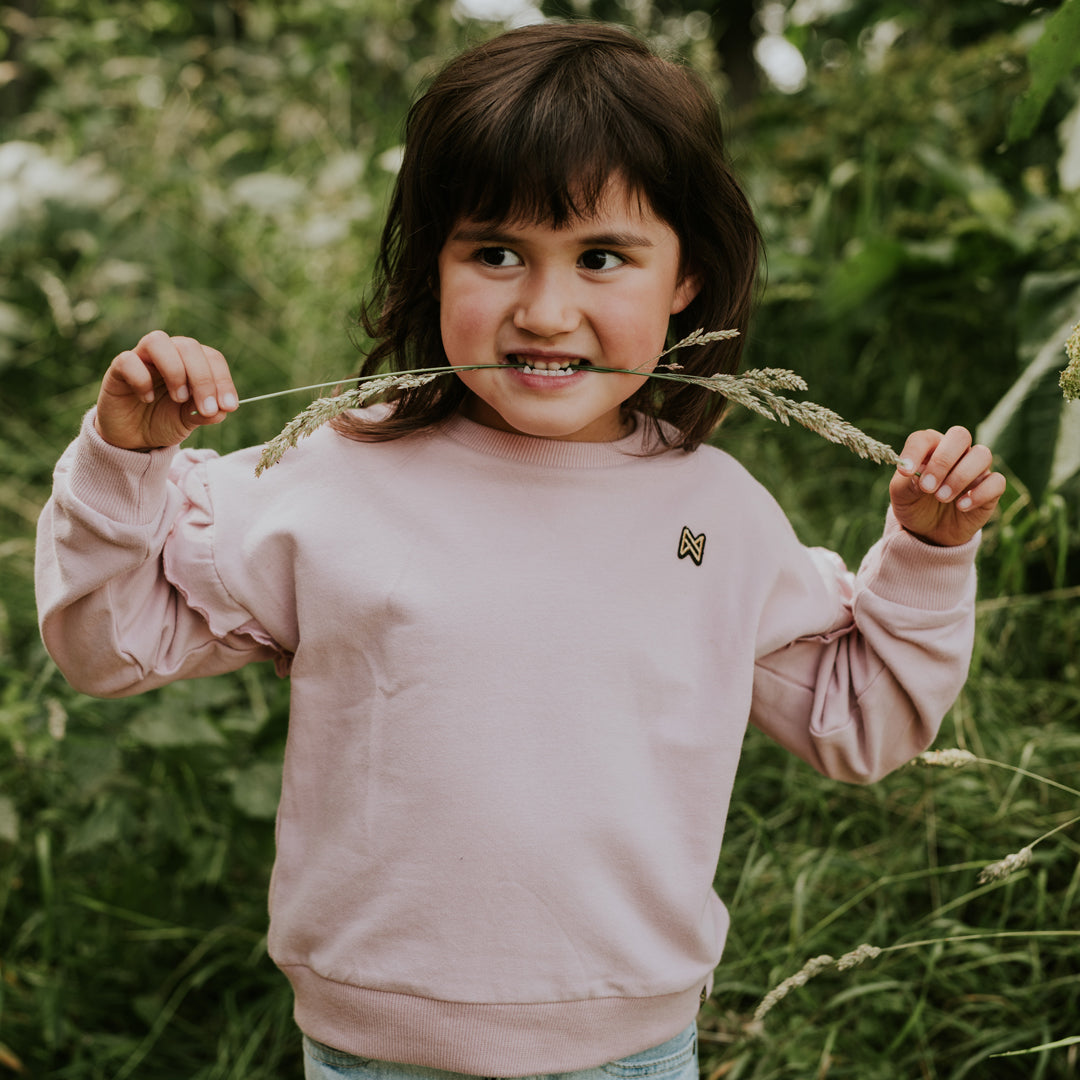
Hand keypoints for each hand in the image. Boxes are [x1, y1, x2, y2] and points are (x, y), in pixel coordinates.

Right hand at [95, 331, 238, 449]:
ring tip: (179, 398)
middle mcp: (168, 354)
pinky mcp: (117, 369)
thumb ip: (206, 413)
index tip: (229, 407)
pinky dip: (141, 379)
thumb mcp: (189, 420)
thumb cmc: (164, 421)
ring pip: (157, 341)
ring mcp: (141, 358)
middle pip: (189, 346)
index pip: (212, 357)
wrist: (132, 438)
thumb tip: (223, 409)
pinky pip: (128, 360)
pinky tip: (146, 399)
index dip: (223, 380)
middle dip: (203, 378)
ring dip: (174, 370)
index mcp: (190, 362)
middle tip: (206, 408)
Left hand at [890, 426, 1005, 546]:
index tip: (905, 472)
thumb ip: (905, 483)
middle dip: (942, 461)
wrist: (930, 532)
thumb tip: (919, 474)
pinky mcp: (991, 488)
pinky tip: (961, 507)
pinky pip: (997, 482)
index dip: (914, 451)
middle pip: (960, 435)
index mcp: (930, 448)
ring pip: (982, 454)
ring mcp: (976, 469)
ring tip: (941, 497)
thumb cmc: (914, 505)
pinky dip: (979, 493)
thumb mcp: (901, 497)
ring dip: (960, 476)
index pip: (924, 438)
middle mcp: (957, 453)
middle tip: (927, 487)